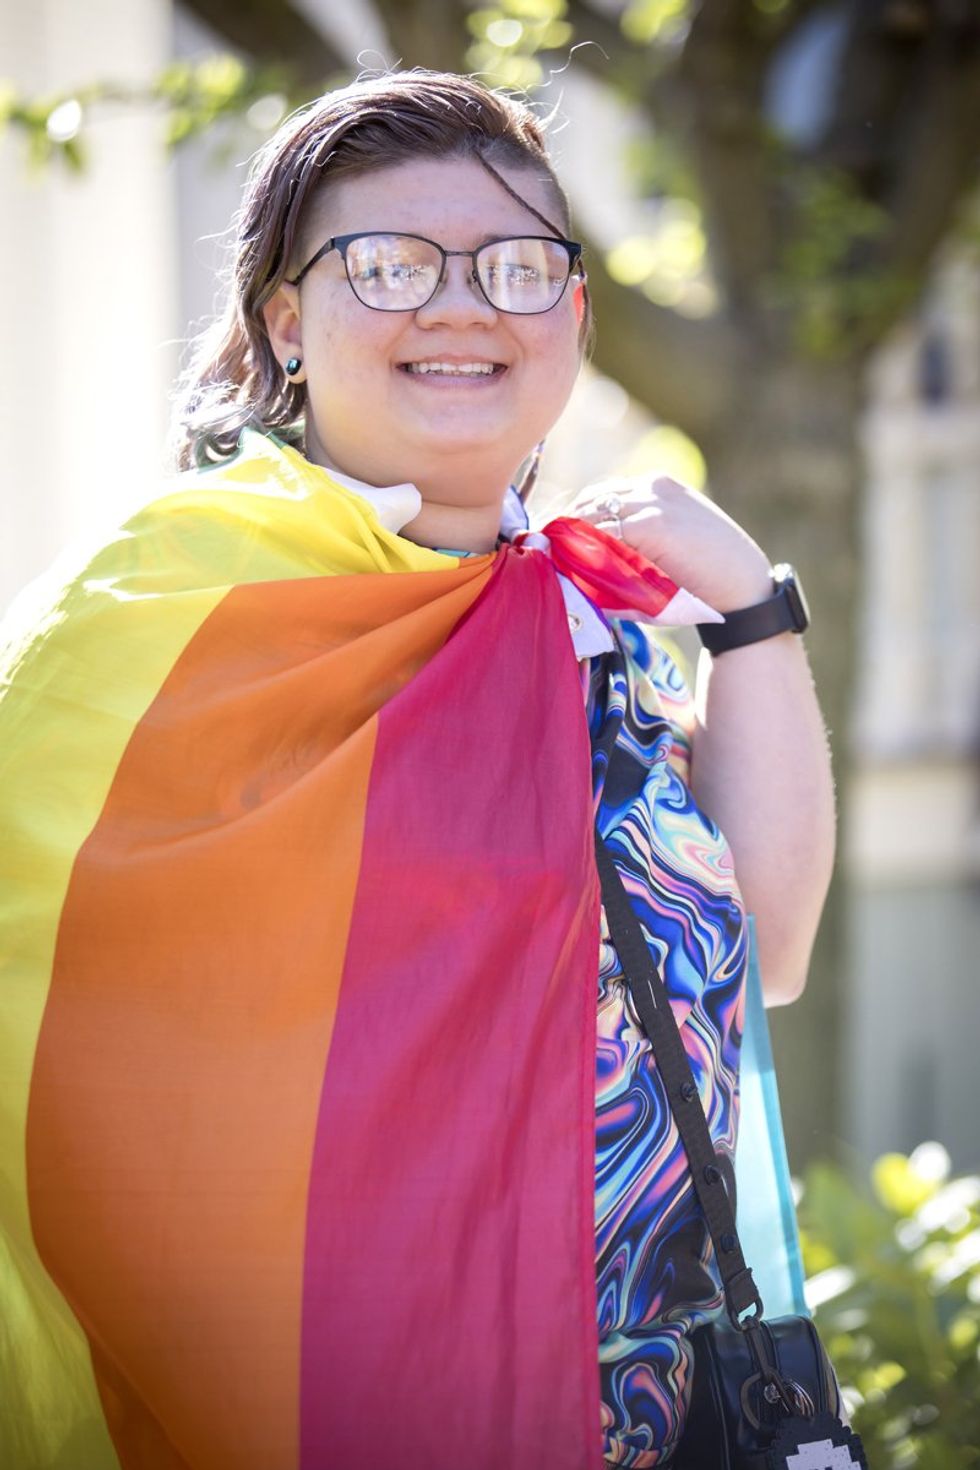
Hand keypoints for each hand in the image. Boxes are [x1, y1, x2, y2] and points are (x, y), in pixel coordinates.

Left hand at [571, 475, 773, 612]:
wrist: (743, 587)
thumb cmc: (704, 578)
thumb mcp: (667, 550)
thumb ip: (629, 548)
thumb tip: (577, 566)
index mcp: (657, 486)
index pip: (600, 494)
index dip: (574, 518)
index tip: (555, 540)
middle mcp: (651, 487)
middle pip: (589, 500)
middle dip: (564, 527)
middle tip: (544, 552)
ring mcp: (652, 503)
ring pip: (592, 516)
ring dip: (569, 539)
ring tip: (553, 561)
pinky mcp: (652, 524)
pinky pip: (603, 535)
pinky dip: (584, 550)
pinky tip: (571, 566)